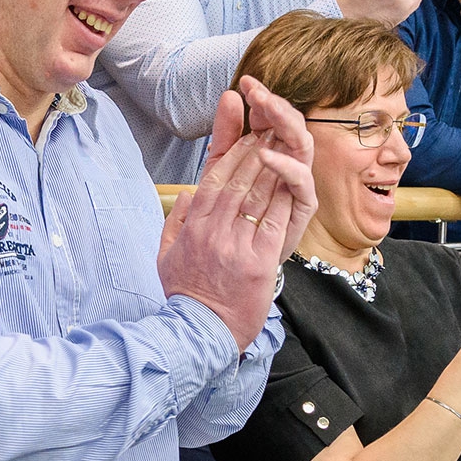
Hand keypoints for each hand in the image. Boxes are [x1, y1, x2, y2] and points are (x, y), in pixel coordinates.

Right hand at [159, 80, 317, 348]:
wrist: (197, 334)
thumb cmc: (184, 295)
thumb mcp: (167, 254)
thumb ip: (177, 221)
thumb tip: (189, 195)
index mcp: (193, 225)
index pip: (214, 177)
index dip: (232, 148)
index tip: (247, 131)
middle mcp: (213, 230)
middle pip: (238, 178)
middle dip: (256, 147)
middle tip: (271, 125)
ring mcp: (236, 244)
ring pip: (257, 194)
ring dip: (273, 164)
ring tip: (284, 142)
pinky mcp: (258, 262)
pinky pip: (274, 220)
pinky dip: (283, 197)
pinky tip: (292, 178)